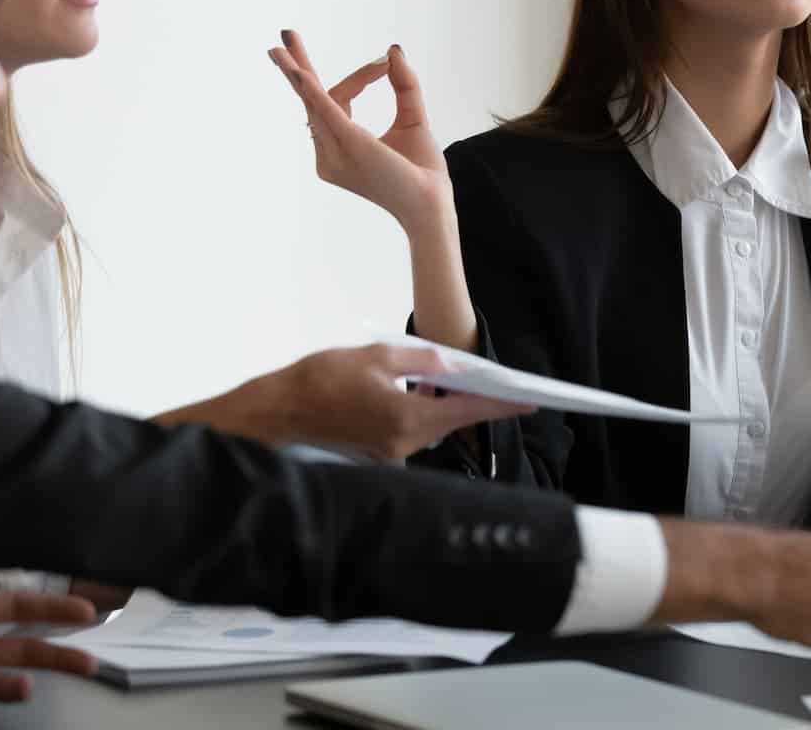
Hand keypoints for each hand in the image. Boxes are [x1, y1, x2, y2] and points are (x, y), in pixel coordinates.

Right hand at [268, 30, 448, 226]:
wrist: (432, 204)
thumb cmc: (422, 171)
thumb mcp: (413, 118)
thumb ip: (404, 86)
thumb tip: (393, 51)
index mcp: (340, 147)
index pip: (338, 100)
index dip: (361, 77)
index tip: (384, 63)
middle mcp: (329, 153)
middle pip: (313, 100)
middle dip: (297, 68)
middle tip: (284, 36)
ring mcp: (334, 152)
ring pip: (314, 102)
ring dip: (297, 72)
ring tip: (281, 46)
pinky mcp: (349, 146)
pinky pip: (325, 113)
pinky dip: (312, 90)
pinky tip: (299, 72)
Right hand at [268, 343, 532, 460]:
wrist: (277, 411)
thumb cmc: (321, 379)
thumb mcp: (377, 355)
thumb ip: (423, 359)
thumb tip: (457, 365)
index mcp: (407, 417)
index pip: (469, 412)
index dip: (503, 406)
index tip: (533, 401)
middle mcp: (404, 443)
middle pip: (454, 421)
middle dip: (476, 401)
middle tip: (502, 383)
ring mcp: (391, 454)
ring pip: (434, 426)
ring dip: (448, 405)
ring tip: (464, 382)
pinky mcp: (378, 456)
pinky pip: (414, 432)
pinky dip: (424, 414)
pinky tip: (425, 394)